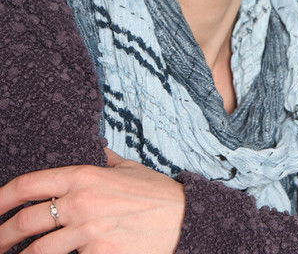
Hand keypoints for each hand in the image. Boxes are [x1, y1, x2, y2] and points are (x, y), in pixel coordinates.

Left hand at [0, 148, 185, 253]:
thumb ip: (103, 162)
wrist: (185, 219)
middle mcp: (81, 203)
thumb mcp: (127, 169)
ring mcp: (89, 233)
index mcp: (84, 176)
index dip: (0, 198)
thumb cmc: (155, 193)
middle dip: (0, 236)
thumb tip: (93, 150)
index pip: (29, 185)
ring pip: (39, 252)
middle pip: (26, 222)